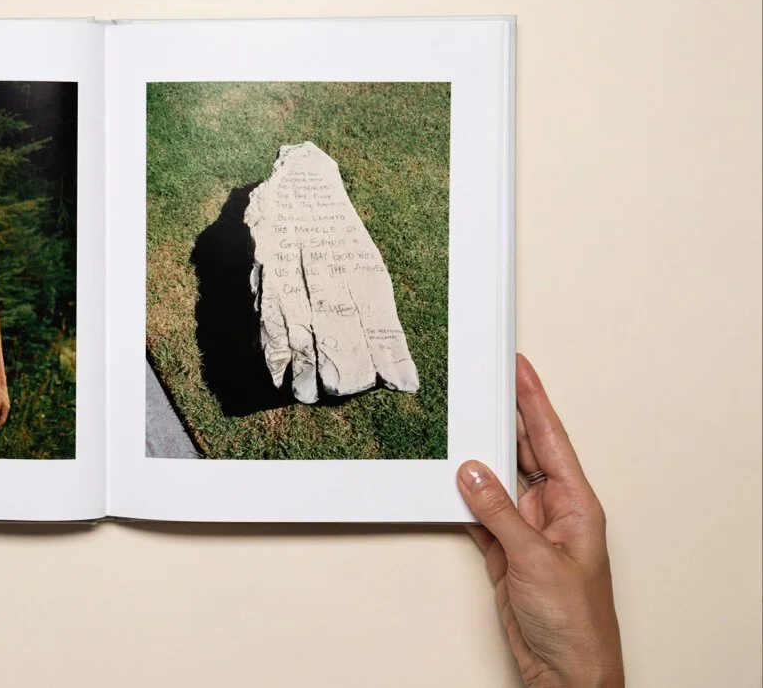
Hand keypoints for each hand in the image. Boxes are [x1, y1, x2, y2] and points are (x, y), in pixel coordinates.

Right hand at [457, 355, 622, 687]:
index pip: (551, 438)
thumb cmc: (576, 622)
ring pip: (496, 480)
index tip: (520, 368)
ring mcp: (527, 530)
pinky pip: (479, 512)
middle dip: (503, 417)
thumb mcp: (536, 558)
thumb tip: (472, 472)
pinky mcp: (505, 552)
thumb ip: (500, 512)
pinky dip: (462, 497)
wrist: (567, 671)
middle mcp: (552, 511)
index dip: (535, 400)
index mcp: (575, 504)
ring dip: (477, 457)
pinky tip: (449, 478)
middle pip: (523, 451)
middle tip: (482, 381)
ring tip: (457, 421)